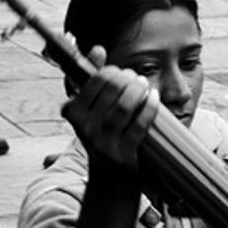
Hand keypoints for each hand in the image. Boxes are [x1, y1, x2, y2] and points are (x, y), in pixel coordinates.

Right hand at [62, 46, 158, 169]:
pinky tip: (154, 97)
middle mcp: (85, 129)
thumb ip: (93, 79)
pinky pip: (140, 124)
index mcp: (74, 114)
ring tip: (144, 85)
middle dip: (127, 78)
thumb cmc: (102, 135)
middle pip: (110, 90)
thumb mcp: (91, 109)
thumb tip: (98, 49)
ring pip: (124, 106)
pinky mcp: (124, 155)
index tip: (120, 73)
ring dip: (139, 90)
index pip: (95, 81)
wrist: (109, 178)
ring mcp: (104, 144)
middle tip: (135, 78)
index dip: (111, 71)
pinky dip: (150, 107)